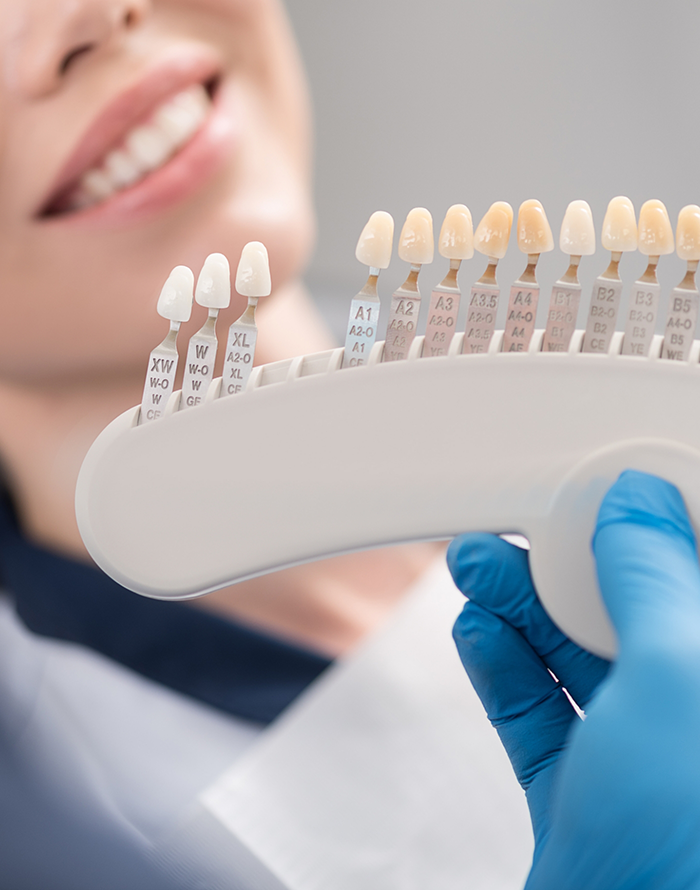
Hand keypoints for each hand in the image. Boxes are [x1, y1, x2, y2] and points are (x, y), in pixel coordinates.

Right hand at [447, 471, 699, 888]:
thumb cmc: (691, 854)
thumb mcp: (683, 677)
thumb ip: (658, 576)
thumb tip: (639, 503)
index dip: (663, 520)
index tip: (613, 482)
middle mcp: (699, 719)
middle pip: (639, 607)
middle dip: (574, 559)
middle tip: (524, 520)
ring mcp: (648, 766)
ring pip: (583, 656)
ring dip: (524, 605)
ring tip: (478, 564)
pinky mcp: (588, 800)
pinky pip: (542, 712)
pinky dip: (504, 665)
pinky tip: (479, 628)